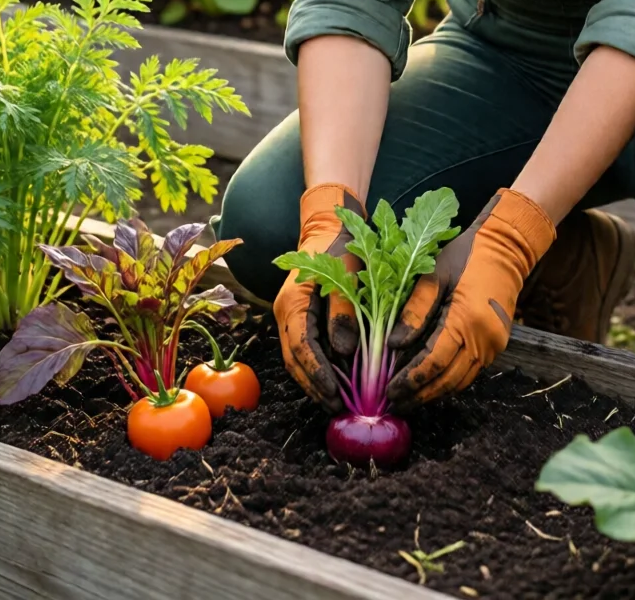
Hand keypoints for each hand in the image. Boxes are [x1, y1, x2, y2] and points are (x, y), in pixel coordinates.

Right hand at [274, 182, 364, 412]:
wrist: (328, 226)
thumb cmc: (340, 246)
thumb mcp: (348, 273)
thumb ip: (344, 311)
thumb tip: (344, 352)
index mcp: (294, 300)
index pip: (300, 346)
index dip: (316, 373)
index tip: (334, 393)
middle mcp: (286, 312)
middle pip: (294, 359)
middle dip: (314, 385)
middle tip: (337, 407)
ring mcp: (290, 317)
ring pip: (296, 359)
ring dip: (313, 382)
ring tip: (335, 403)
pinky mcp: (300, 320)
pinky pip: (303, 350)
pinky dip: (316, 369)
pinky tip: (333, 383)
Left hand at [386, 188, 555, 410]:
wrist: (507, 247)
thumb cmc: (466, 255)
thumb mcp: (434, 274)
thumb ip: (415, 310)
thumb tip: (393, 345)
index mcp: (467, 320)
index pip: (434, 361)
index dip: (410, 379)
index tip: (388, 390)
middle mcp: (485, 339)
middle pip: (448, 380)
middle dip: (420, 394)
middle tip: (394, 402)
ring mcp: (495, 345)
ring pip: (461, 381)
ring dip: (435, 393)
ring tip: (409, 399)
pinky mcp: (497, 344)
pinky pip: (471, 372)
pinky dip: (450, 382)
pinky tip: (431, 383)